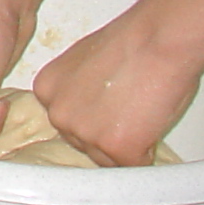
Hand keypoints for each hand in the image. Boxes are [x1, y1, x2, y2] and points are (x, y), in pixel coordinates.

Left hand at [31, 11, 201, 166]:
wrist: (156, 39)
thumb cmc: (131, 42)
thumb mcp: (84, 63)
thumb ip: (78, 89)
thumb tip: (88, 106)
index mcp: (47, 90)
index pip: (66, 123)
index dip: (94, 118)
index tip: (110, 106)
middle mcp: (58, 114)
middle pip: (83, 145)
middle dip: (108, 135)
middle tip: (131, 110)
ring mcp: (85, 134)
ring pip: (107, 159)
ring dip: (127, 146)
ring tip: (143, 113)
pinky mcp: (116, 148)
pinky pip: (134, 164)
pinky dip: (147, 152)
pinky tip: (152, 123)